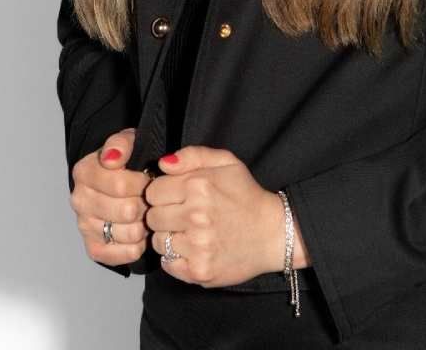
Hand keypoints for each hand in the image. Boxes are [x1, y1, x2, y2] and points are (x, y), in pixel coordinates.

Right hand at [69, 127, 149, 267]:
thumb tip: (112, 159)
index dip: (142, 183)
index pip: (120, 185)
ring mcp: (84, 225)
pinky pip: (119, 255)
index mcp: (85, 172)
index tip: (147, 177)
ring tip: (145, 213)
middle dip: (145, 204)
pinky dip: (135, 246)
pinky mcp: (93, 247)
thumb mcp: (127, 140)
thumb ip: (121, 143)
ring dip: (144, 225)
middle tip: (149, 197)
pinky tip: (139, 233)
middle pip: (127, 211)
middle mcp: (80, 200)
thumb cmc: (126, 160)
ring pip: (128, 234)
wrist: (118, 178)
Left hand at [147, 145, 307, 285]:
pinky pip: (167, 263)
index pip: (153, 191)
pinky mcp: (199, 270)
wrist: (274, 233)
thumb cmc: (247, 195)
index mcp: (199, 185)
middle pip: (152, 217)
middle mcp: (196, 215)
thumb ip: (193, 155)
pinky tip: (192, 249)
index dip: (162, 192)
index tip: (175, 196)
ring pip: (158, 241)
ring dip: (169, 236)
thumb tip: (163, 164)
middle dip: (163, 214)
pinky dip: (175, 257)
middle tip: (182, 215)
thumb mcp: (227, 162)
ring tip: (189, 232)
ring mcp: (197, 246)